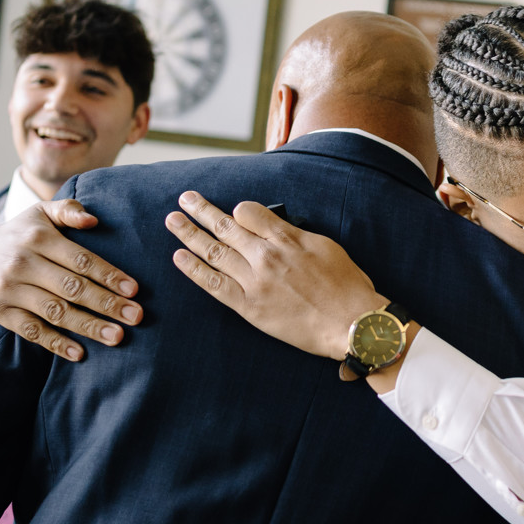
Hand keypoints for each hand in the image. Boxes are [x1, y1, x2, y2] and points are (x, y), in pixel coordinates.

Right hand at [0, 199, 142, 360]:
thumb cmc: (20, 235)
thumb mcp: (40, 214)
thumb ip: (68, 211)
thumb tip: (93, 220)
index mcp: (38, 238)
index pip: (80, 259)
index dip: (108, 275)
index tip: (134, 290)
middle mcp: (22, 263)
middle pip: (72, 288)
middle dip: (107, 303)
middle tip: (136, 317)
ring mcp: (9, 289)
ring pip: (55, 311)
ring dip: (88, 326)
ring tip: (117, 337)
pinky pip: (31, 331)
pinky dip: (55, 343)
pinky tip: (79, 353)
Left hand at [165, 191, 385, 360]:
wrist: (351, 324)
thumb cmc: (346, 287)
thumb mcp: (327, 248)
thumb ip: (297, 236)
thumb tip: (278, 229)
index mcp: (287, 239)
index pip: (249, 213)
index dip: (238, 211)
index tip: (232, 212)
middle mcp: (267, 256)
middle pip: (226, 226)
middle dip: (202, 210)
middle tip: (184, 199)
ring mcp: (255, 281)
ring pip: (214, 251)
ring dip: (189, 234)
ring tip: (173, 221)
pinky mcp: (249, 307)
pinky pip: (215, 284)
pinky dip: (195, 270)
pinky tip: (179, 257)